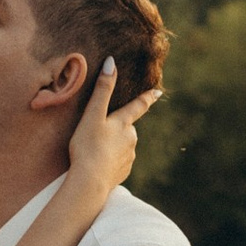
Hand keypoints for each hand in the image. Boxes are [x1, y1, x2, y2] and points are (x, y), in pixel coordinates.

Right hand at [63, 61, 159, 206]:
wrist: (90, 182)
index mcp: (124, 123)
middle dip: (119, 128)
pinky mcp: (123, 172)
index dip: (148, 97)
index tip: (157, 92)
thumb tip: (111, 63)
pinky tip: (98, 165)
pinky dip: (110, 162)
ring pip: (122, 146)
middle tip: (101, 132)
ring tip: (94, 151)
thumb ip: (102, 90)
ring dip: (112, 146)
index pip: (139, 106)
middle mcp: (131, 139)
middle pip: (127, 128)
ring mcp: (128, 157)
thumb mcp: (92, 115)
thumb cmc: (88, 146)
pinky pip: (117, 163)